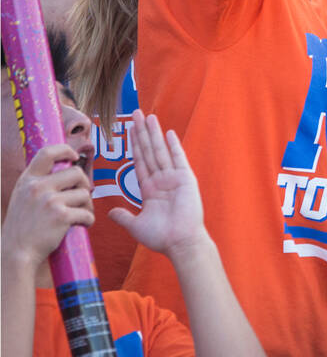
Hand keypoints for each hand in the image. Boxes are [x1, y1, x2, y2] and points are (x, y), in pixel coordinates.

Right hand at [1, 145, 92, 268]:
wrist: (17, 252)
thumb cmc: (24, 227)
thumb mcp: (23, 197)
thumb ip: (39, 183)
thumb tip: (67, 167)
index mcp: (27, 180)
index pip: (47, 152)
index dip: (66, 150)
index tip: (75, 157)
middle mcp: (37, 187)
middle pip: (77, 173)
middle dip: (85, 185)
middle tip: (81, 198)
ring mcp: (49, 201)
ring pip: (85, 194)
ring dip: (87, 206)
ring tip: (79, 215)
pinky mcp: (61, 216)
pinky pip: (87, 213)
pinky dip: (88, 220)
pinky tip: (82, 225)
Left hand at [110, 111, 208, 258]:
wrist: (180, 242)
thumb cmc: (161, 237)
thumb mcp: (136, 226)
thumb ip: (124, 216)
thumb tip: (110, 212)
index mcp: (150, 189)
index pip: (139, 161)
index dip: (134, 145)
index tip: (129, 130)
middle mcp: (161, 180)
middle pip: (148, 151)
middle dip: (142, 132)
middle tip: (136, 113)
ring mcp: (174, 178)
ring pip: (160, 151)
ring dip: (154, 133)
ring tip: (148, 116)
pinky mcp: (186, 180)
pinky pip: (178, 159)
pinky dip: (174, 146)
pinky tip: (168, 133)